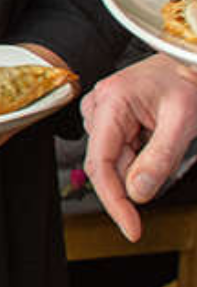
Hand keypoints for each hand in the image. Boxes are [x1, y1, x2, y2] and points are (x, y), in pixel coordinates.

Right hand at [83, 54, 196, 239]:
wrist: (194, 59)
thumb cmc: (192, 80)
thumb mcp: (183, 121)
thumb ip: (159, 159)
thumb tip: (137, 194)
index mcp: (112, 101)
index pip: (101, 163)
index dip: (114, 200)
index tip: (131, 227)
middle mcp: (99, 105)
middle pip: (107, 164)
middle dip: (132, 182)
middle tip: (165, 178)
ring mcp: (103, 109)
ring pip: (113, 159)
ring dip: (138, 167)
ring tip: (168, 140)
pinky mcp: (111, 115)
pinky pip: (119, 149)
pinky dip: (138, 157)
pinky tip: (157, 140)